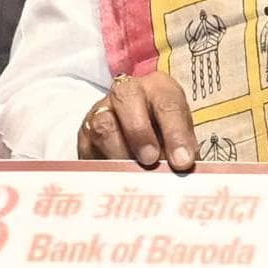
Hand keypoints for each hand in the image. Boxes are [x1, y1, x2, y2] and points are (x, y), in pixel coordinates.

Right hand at [81, 70, 199, 171]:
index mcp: (160, 88)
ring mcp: (102, 110)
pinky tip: (117, 179)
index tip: (182, 161)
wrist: (139, 142)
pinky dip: (104, 166)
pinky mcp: (85, 135)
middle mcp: (129, 92)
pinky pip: (88, 148)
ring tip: (134, 176)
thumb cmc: (167, 141)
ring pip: (103, 125)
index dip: (176, 133)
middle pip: (127, 97)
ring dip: (120, 153)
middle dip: (140, 131)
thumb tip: (182, 170)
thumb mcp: (182, 141)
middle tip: (150, 160)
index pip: (168, 103)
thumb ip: (183, 152)